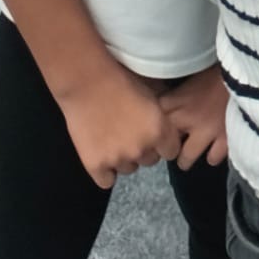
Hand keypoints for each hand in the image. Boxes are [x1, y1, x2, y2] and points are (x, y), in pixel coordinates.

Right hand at [58, 59, 182, 189]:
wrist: (86, 82)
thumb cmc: (121, 78)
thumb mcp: (152, 89)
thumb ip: (164, 108)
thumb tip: (170, 116)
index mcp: (159, 130)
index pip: (171, 152)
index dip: (164, 143)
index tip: (154, 135)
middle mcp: (141, 149)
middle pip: (149, 161)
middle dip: (144, 149)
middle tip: (131, 132)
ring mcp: (117, 160)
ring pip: (128, 169)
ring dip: (124, 158)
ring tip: (113, 138)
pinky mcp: (95, 166)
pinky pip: (107, 181)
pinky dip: (105, 171)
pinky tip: (102, 154)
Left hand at [160, 63, 229, 169]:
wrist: (247, 71)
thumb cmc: (221, 66)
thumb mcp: (197, 72)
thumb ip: (183, 88)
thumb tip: (174, 94)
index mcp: (176, 99)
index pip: (154, 119)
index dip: (157, 122)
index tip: (161, 122)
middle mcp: (185, 119)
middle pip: (166, 142)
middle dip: (169, 144)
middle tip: (175, 141)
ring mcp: (205, 132)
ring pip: (186, 158)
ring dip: (188, 156)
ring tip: (191, 152)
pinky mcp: (225, 141)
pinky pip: (212, 158)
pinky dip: (214, 155)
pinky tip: (215, 148)